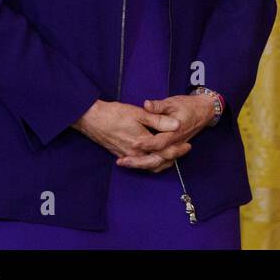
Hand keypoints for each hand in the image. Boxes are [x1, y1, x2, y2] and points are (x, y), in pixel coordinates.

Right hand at [72, 99, 189, 172]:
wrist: (91, 118)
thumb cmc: (115, 114)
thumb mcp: (139, 113)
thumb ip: (159, 120)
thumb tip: (177, 125)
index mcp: (141, 143)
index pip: (164, 151)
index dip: (177, 149)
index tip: (187, 144)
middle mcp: (134, 153)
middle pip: (158, 162)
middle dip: (172, 157)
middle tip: (184, 150)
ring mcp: (127, 156)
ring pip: (148, 165)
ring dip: (161, 162)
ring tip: (172, 156)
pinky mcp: (121, 154)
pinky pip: (139, 164)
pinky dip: (149, 163)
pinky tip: (154, 156)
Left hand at [113, 94, 218, 170]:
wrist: (204, 111)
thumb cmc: (187, 106)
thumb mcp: (173, 102)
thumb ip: (159, 106)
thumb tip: (146, 105)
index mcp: (176, 132)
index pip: (160, 142)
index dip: (146, 144)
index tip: (133, 143)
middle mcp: (176, 144)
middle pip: (158, 159)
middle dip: (139, 162)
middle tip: (122, 161)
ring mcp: (175, 149)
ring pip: (159, 164)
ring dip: (142, 166)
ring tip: (125, 163)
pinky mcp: (173, 151)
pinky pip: (162, 163)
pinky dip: (149, 165)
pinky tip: (136, 163)